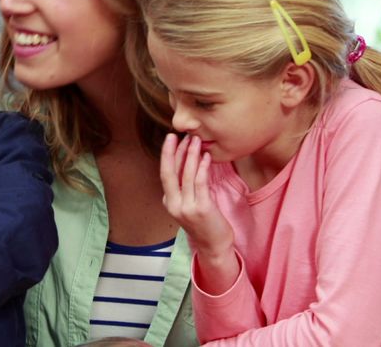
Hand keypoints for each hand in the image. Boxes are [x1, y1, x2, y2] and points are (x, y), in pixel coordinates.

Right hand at [159, 133, 234, 256]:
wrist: (214, 247)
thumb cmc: (205, 224)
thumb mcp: (189, 206)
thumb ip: (185, 189)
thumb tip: (187, 166)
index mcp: (169, 202)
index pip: (166, 174)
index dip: (169, 155)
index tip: (173, 140)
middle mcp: (174, 205)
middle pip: (169, 173)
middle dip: (171, 152)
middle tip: (175, 134)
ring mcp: (186, 207)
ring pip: (186, 175)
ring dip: (190, 155)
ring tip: (195, 140)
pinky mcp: (202, 208)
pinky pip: (200, 183)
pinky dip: (202, 167)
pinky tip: (206, 156)